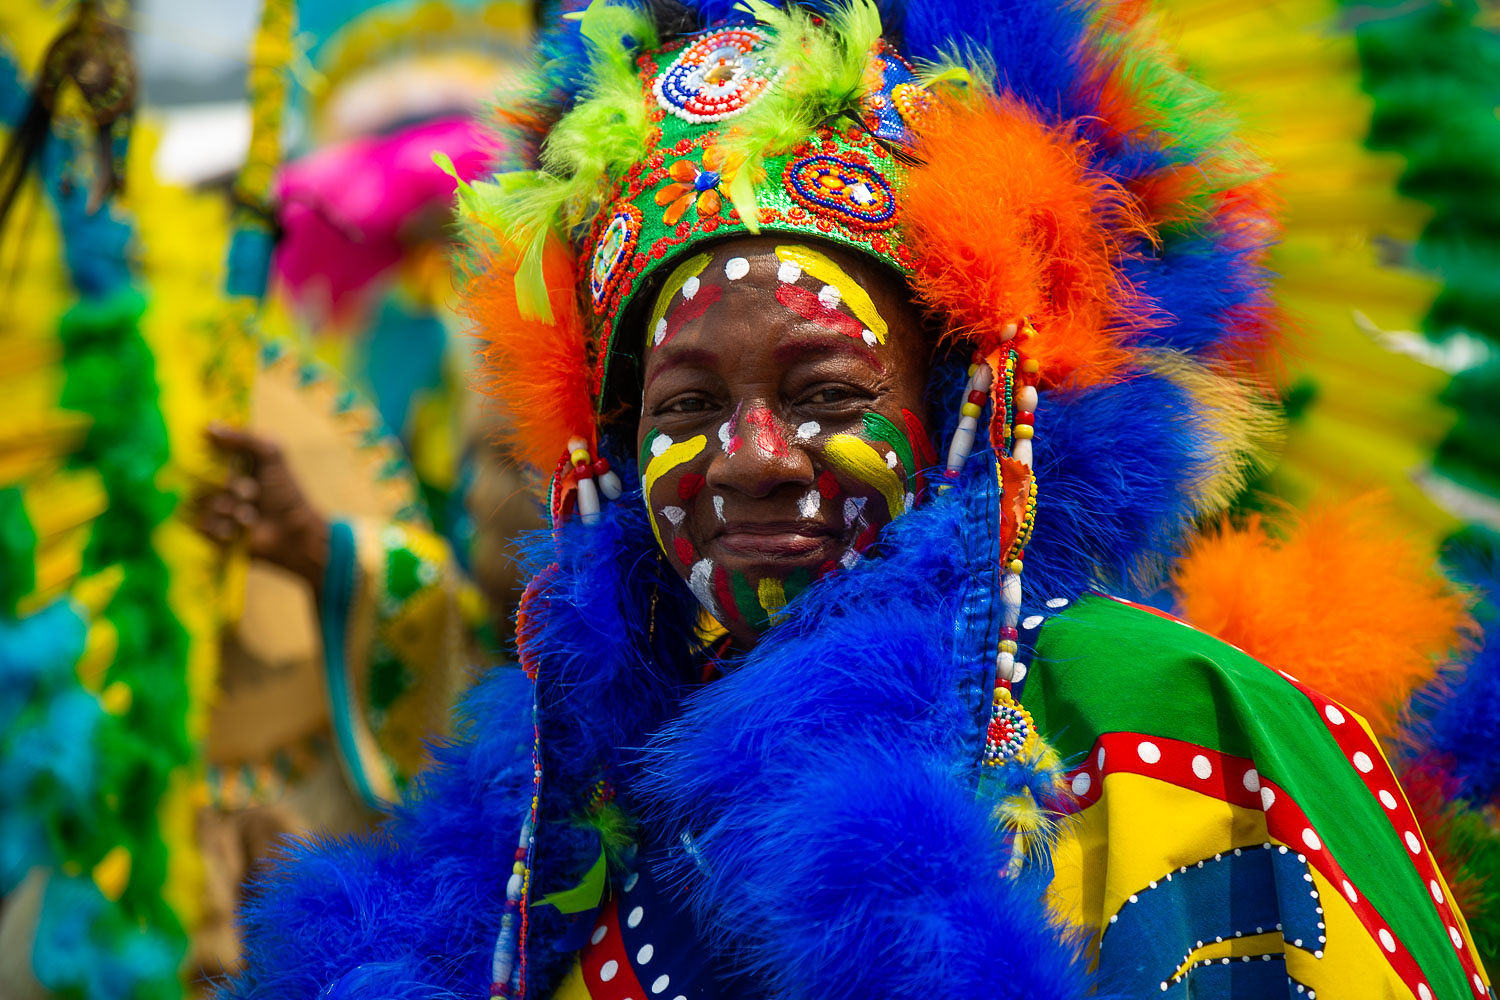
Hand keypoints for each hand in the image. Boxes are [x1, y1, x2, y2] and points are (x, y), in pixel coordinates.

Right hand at [198, 424, 329, 588]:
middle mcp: (220, 484)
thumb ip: (245, 439)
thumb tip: (210, 426)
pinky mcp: (213, 531)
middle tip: (252, 493)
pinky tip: (239, 530)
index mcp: (231, 464)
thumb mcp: (272, 456)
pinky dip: (222, 526)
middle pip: (202, 479)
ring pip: (202, 502)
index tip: (226, 461)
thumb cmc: (286, 492)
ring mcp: (216, 508)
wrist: (294, 533)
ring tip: (250, 516)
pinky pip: (202, 524)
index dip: (209, 456)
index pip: (205, 454)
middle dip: (231, 487)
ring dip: (229, 508)